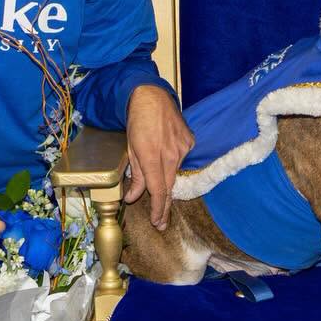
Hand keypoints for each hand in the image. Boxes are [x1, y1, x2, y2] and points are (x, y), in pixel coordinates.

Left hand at [123, 85, 193, 230]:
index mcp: (152, 156)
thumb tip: (133, 197)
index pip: (158, 191)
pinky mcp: (190, 141)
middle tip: (161, 223)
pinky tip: (165, 152)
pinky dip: (172, 161)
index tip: (157, 222)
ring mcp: (182, 147)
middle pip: (169, 187)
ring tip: (158, 179)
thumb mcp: (130, 150)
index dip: (158, 209)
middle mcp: (170, 154)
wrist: (152, 97)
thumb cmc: (137, 123)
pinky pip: (181, 159)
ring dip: (166, 179)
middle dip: (164, 207)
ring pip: (174, 173)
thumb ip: (136, 176)